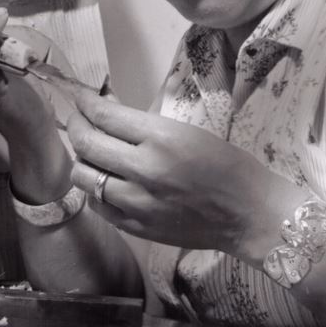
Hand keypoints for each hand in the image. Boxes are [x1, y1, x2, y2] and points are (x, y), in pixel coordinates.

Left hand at [67, 87, 300, 258]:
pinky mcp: (137, 228)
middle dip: (75, 125)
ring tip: (90, 151)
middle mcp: (144, 170)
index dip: (85, 103)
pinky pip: (98, 205)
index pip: (104, 115)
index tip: (80, 98)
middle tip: (78, 119)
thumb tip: (106, 110)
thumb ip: (142, 124)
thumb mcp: (186, 130)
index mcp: (161, 138)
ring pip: (84, 176)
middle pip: (86, 143)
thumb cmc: (225, 164)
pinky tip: (104, 181)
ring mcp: (138, 203)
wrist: (249, 214)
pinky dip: (94, 189)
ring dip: (81, 159)